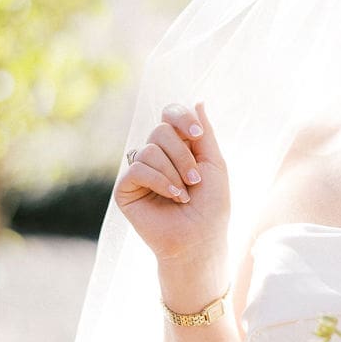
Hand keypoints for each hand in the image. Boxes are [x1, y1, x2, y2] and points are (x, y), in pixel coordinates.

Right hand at [115, 102, 230, 275]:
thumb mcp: (214, 164)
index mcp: (177, 147)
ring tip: (184, 193)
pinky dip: (160, 181)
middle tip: (195, 180)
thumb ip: (205, 134)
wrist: (200, 240)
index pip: (169, 115)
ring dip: (174, 172)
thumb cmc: (211, 206)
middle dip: (183, 154)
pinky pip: (137, 168)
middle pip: (160, 130)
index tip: (198, 135)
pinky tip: (172, 197)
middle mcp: (156, 156)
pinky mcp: (126, 189)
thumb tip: (198, 101)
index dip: (181, 117)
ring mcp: (139, 172)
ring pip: (149, 149)